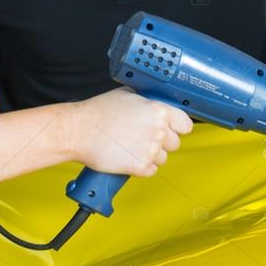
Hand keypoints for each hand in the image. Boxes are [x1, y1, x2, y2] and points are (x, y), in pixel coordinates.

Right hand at [67, 88, 192, 176]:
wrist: (79, 131)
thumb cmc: (98, 112)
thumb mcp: (127, 95)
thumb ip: (147, 101)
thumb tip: (154, 103)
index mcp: (158, 111)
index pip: (186, 124)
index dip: (178, 126)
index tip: (172, 127)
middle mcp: (158, 131)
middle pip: (175, 143)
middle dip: (162, 141)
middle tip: (143, 135)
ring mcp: (150, 151)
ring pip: (163, 158)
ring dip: (151, 154)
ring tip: (132, 145)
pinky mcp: (140, 167)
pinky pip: (151, 170)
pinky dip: (142, 166)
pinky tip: (128, 155)